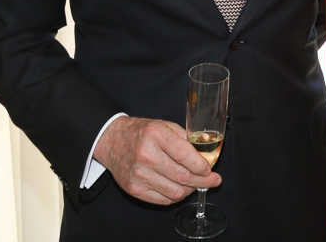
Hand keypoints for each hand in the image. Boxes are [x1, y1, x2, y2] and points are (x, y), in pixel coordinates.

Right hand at [93, 116, 220, 204]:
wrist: (112, 141)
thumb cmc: (142, 133)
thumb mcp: (164, 125)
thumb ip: (185, 139)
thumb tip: (206, 156)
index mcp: (156, 135)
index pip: (185, 155)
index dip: (202, 166)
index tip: (210, 169)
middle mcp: (146, 155)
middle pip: (183, 176)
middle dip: (203, 181)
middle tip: (213, 180)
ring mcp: (139, 174)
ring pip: (176, 191)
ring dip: (191, 190)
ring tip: (195, 184)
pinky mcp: (134, 189)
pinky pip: (164, 200)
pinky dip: (176, 196)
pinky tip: (180, 188)